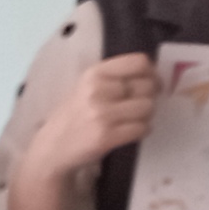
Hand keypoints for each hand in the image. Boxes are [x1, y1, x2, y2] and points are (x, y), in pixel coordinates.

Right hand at [23, 54, 157, 184]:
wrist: (53, 147)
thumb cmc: (76, 115)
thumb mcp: (88, 87)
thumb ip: (116, 78)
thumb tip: (155, 75)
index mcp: (95, 73)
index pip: (139, 62)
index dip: (153, 73)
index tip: (153, 83)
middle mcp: (98, 90)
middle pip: (147, 86)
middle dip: (149, 97)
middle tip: (139, 106)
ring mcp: (102, 114)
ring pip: (148, 108)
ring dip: (146, 116)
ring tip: (132, 120)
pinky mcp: (107, 136)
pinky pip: (142, 128)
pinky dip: (142, 131)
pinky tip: (130, 131)